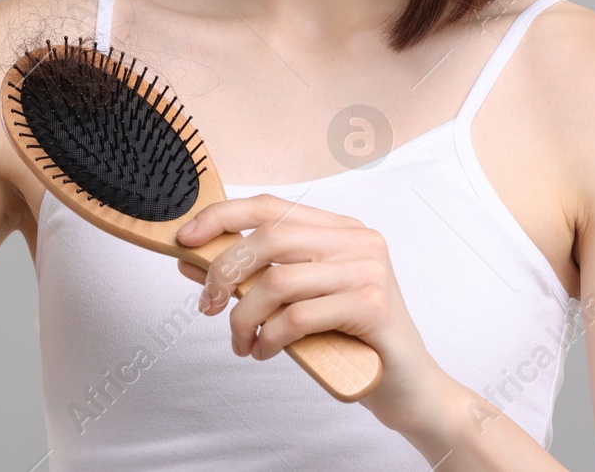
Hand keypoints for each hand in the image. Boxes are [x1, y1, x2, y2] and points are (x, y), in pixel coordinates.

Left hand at [175, 194, 457, 434]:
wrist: (408, 387)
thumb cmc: (350, 341)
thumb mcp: (294, 303)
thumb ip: (252, 278)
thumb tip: (192, 261)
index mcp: (340, 229)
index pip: (271, 207)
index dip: (223, 217)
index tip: (185, 239)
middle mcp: (357, 241)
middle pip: (269, 238)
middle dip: (225, 273)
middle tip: (207, 306)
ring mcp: (368, 270)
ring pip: (278, 281)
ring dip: (244, 318)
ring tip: (242, 344)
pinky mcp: (372, 306)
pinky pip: (298, 317)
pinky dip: (270, 338)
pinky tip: (266, 352)